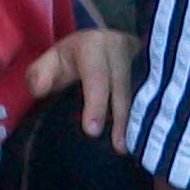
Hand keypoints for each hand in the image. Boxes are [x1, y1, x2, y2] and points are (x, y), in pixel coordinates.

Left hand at [27, 27, 139, 149]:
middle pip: (122, 87)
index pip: (97, 76)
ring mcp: (139, 60)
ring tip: (126, 148)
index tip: (92, 131)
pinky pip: (148, 97)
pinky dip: (142, 119)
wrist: (104, 41)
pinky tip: (138, 139)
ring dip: (134, 123)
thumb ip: (40, 73)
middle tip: (117, 146)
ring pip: (139, 93)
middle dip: (120, 118)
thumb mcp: (52, 58)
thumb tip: (39, 89)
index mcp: (94, 46)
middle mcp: (121, 50)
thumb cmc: (73, 57)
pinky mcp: (150, 72)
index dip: (96, 103)